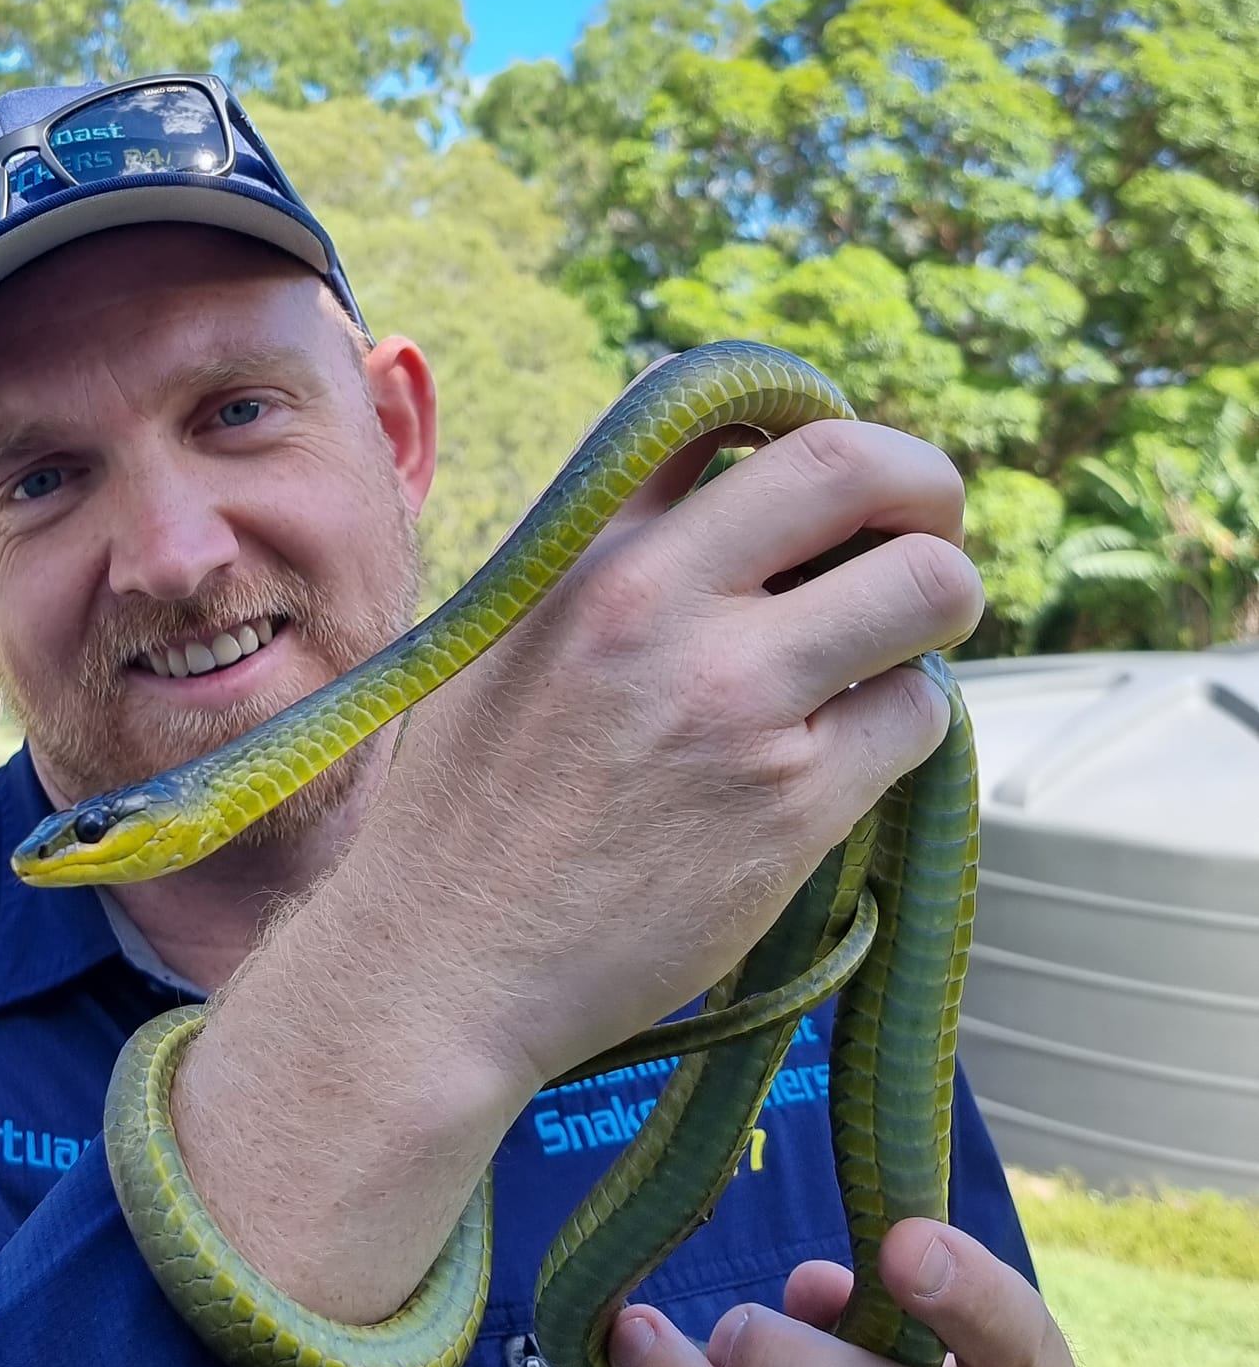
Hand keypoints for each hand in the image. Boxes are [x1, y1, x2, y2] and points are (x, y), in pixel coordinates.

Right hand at [355, 412, 984, 1091]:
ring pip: (927, 586)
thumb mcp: (495, 642)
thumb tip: (714, 511)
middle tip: (916, 536)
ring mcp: (732, 698)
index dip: (794, 421)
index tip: (813, 482)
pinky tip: (838, 758)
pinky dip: (899, 726)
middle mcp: (656, 599)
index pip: (717, 401)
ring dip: (930, 611)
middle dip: (922, 489)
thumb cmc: (461, 813)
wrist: (437, 966)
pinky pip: (917, 717)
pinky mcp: (789, 803)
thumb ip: (593, 563)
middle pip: (856, 463)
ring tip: (880, 657)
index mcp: (578, 549)